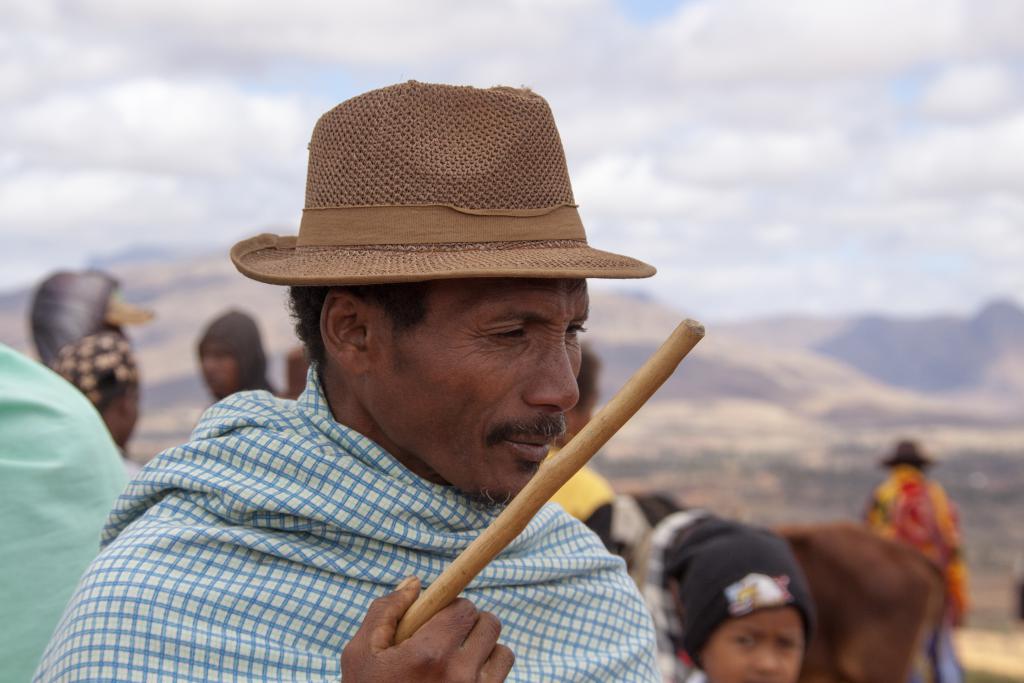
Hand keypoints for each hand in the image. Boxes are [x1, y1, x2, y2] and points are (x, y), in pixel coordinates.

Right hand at [341, 577, 514, 681]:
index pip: (465, 608)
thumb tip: (414, 583)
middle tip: (447, 636)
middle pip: (490, 624)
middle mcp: (460, 675)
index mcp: (429, 654)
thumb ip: (385, 611)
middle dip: (470, 623)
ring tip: (458, 659)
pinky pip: (502, 678)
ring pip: (502, 652)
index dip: (451, 607)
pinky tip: (463, 679)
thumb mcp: (360, 654)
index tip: (439, 617)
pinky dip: (488, 673)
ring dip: (484, 649)